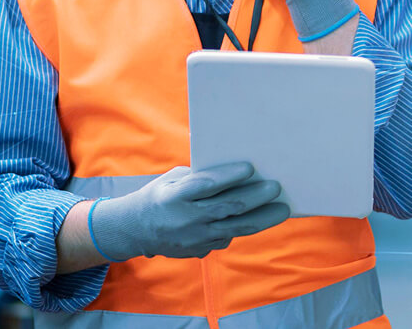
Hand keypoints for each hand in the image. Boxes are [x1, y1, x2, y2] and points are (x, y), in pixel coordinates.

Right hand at [90, 162, 289, 260]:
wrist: (137, 230)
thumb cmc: (159, 195)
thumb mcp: (173, 179)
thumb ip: (199, 176)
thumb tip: (232, 171)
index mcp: (176, 195)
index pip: (207, 186)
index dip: (229, 177)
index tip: (251, 167)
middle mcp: (187, 219)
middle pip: (228, 209)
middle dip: (255, 198)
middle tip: (276, 187)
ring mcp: (195, 239)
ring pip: (235, 229)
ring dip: (262, 219)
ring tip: (282, 209)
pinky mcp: (201, 251)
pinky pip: (227, 238)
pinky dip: (242, 227)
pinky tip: (258, 218)